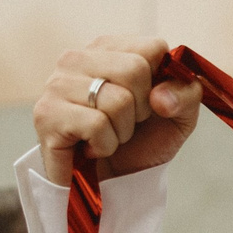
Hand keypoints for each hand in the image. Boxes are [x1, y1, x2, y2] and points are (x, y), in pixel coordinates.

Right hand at [32, 36, 203, 184]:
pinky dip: (105, 146)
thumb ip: (187, 93)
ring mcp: (57, 84)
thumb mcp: (178, 116)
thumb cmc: (139, 144)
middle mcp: (77, 58)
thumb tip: (160, 96)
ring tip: (106, 137)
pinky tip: (91, 149)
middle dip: (141, 110)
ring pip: (117, 101)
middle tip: (124, 124)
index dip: (160, 83)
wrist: (110, 185)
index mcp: (108, 48)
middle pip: (135, 70)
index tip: (147, 104)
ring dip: (122, 132)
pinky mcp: (46, 114)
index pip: (153, 47)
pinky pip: (97, 125)